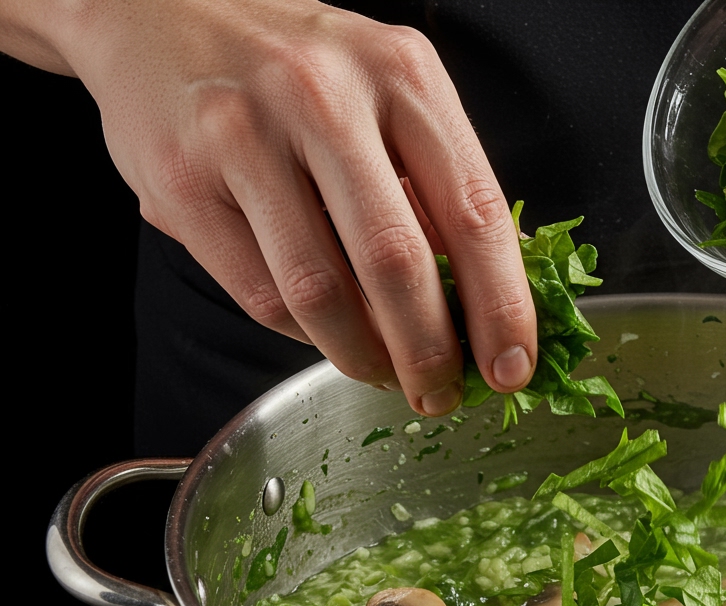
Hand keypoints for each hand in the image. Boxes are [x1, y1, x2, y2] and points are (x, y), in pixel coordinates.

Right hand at [1, 0, 535, 415]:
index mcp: (402, 74)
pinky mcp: (181, 181)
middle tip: (442, 391)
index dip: (502, 306)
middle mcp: (324, 98)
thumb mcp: (386, 89)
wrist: (158, 9)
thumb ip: (434, 182)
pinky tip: (323, 334)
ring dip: (363, 357)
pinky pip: (259, 293)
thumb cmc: (294, 62)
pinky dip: (302, 335)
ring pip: (322, 292)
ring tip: (383, 373)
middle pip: (397, 262)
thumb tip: (482, 298)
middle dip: (430, 351)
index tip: (511, 365)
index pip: (475, 212)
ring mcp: (245, 136)